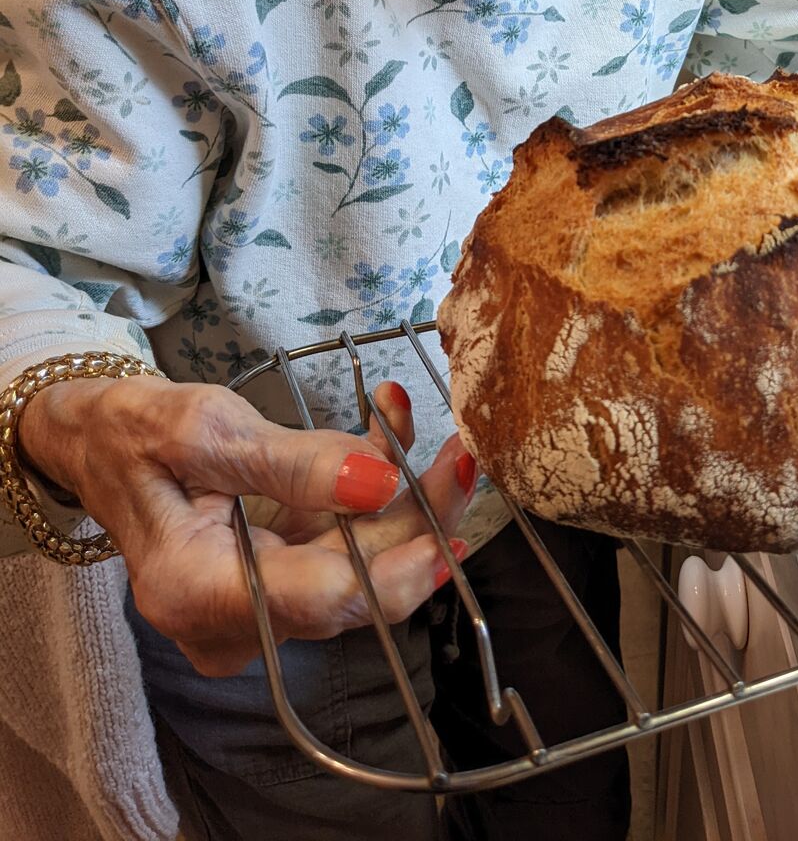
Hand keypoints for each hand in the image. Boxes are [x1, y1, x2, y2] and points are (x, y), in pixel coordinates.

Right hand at [18, 373, 475, 675]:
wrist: (97, 440)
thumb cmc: (135, 430)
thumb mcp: (206, 430)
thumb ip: (293, 463)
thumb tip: (380, 483)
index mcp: (194, 593)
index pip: (320, 602)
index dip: (397, 572)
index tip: (455, 531)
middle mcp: (229, 621)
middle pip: (352, 586)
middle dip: (415, 518)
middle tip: (462, 452)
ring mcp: (255, 605)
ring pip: (357, 562)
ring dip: (398, 491)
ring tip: (410, 413)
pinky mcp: (273, 579)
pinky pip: (341, 542)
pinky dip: (367, 487)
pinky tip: (383, 425)